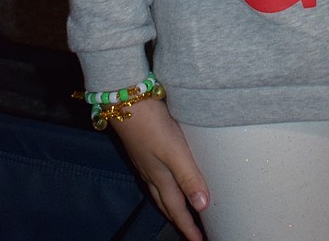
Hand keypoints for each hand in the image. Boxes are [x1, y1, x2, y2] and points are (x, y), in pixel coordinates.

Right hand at [112, 98, 208, 239]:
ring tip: (179, 209)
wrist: (125, 100)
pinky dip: (164, 185)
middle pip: (166, 203)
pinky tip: (167, 174)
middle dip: (178, 219)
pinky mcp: (142, 148)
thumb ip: (188, 177)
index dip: (188, 227)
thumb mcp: (174, 151)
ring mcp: (145, 161)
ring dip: (170, 203)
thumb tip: (202, 206)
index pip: (177, 209)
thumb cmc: (152, 126)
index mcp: (160, 178)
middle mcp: (151, 173)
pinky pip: (155, 176)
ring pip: (159, 190)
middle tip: (189, 230)